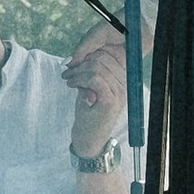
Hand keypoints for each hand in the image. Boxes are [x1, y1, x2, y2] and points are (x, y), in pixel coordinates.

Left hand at [65, 24, 127, 148]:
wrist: (89, 141)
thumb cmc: (89, 115)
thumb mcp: (90, 89)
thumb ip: (91, 72)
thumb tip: (82, 54)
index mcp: (122, 81)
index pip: (112, 54)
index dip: (93, 52)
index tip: (78, 61)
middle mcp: (124, 86)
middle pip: (105, 57)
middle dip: (83, 60)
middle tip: (69, 70)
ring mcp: (118, 94)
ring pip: (97, 67)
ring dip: (78, 70)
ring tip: (69, 79)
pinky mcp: (109, 102)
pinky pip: (94, 78)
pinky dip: (79, 78)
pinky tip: (72, 84)